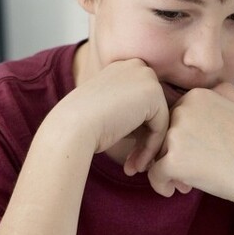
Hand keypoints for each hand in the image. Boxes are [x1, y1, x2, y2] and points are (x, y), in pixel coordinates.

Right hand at [52, 58, 169, 174]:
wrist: (72, 127)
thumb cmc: (82, 125)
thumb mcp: (107, 111)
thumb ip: (129, 112)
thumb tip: (152, 130)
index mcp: (122, 67)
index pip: (142, 103)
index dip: (137, 131)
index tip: (127, 153)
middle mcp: (136, 66)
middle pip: (153, 110)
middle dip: (145, 140)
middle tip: (132, 164)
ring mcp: (146, 77)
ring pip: (158, 120)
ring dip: (147, 148)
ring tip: (133, 168)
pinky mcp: (153, 93)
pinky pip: (161, 126)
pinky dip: (151, 148)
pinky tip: (136, 163)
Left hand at [148, 82, 233, 202]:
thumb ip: (224, 92)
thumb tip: (209, 92)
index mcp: (198, 95)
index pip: (176, 116)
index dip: (185, 135)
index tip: (198, 152)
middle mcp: (183, 110)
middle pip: (164, 133)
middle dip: (174, 152)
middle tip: (191, 170)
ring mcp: (176, 135)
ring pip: (157, 153)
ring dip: (168, 168)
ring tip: (185, 183)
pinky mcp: (172, 160)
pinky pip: (154, 174)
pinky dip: (160, 184)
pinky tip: (171, 191)